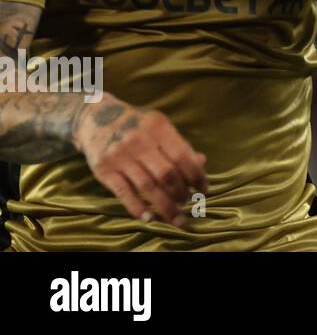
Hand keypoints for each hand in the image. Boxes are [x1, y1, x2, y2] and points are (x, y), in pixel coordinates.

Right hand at [73, 93, 207, 225]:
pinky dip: (138, 208)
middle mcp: (139, 141)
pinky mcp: (103, 170)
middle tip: (187, 202)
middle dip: (181, 193)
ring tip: (175, 216)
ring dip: (165, 206)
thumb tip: (202, 163)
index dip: (196, 176)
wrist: (95, 117)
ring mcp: (119, 156)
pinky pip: (124, 194)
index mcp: (157, 127)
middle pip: (166, 174)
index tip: (204, 189)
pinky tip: (150, 218)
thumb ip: (179, 144)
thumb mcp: (159, 126)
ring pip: (148, 187)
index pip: (182, 156)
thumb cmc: (136, 124)